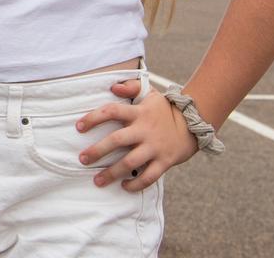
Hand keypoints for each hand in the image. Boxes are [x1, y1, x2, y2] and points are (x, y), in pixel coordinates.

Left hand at [76, 89, 197, 190]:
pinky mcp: (165, 161)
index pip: (112, 111)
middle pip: (117, 140)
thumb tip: (113, 87)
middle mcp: (145, 130)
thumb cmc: (165, 110)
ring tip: (97, 181)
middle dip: (97, 151)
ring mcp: (155, 147)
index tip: (78, 127)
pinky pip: (149, 177)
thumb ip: (131, 87)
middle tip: (82, 159)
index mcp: (139, 113)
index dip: (93, 118)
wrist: (194, 125)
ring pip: (131, 162)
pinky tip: (124, 186)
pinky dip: (136, 184)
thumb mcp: (150, 93)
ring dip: (112, 173)